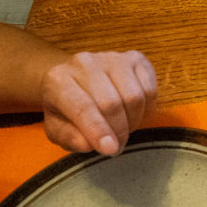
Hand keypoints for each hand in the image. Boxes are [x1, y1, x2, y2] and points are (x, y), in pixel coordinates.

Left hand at [41, 51, 157, 154]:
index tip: (110, 149)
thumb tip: (90, 144)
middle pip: (111, 103)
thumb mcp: (56, 128)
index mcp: (57, 80)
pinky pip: (150, 90)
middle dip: (118, 131)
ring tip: (123, 129)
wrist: (75, 80)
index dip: (98, 130)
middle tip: (116, 146)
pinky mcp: (134, 58)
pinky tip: (133, 114)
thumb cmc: (65, 108)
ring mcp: (112, 57)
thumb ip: (69, 138)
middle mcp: (84, 63)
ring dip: (133, 121)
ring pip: (134, 97)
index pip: (82, 107)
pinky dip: (146, 110)